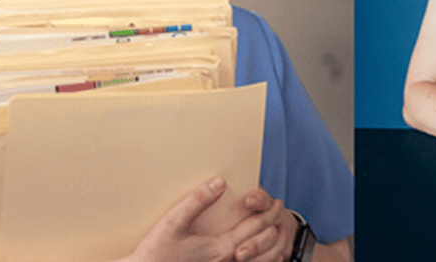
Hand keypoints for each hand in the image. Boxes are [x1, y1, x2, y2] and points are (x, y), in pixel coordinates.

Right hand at [122, 177, 291, 261]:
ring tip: (276, 232)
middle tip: (278, 212)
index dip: (270, 212)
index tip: (277, 202)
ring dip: (273, 246)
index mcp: (222, 248)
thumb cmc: (157, 253)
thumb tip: (220, 181)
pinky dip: (262, 261)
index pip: (256, 227)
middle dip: (275, 226)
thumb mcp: (174, 221)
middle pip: (265, 245)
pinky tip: (261, 255)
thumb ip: (198, 200)